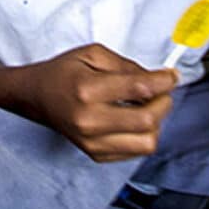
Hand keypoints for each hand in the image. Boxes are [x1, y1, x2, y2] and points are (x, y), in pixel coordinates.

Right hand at [28, 44, 176, 161]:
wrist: (36, 97)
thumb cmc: (63, 72)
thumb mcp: (92, 54)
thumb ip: (126, 66)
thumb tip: (158, 79)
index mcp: (88, 90)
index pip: (139, 88)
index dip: (164, 81)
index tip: (172, 76)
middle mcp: (90, 120)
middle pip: (148, 120)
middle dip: (164, 102)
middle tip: (162, 91)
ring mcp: (92, 142)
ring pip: (147, 142)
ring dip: (155, 123)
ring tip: (146, 107)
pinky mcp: (95, 154)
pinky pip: (135, 152)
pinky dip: (142, 135)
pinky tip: (132, 120)